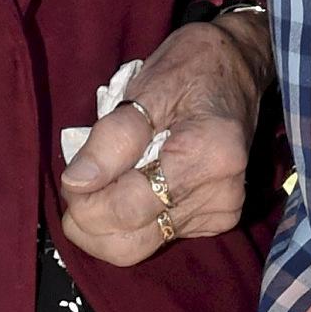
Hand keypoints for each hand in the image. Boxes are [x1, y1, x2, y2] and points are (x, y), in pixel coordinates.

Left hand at [55, 14, 267, 268]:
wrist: (239, 65)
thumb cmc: (193, 66)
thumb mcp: (147, 88)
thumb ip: (111, 138)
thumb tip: (76, 183)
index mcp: (208, 156)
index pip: (126, 209)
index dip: (84, 201)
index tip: (71, 175)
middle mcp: (221, 195)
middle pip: (130, 245)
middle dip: (89, 221)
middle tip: (80, 182)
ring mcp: (221, 211)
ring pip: (138, 246)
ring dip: (107, 220)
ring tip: (107, 178)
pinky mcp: (216, 220)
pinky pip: (156, 236)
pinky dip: (132, 217)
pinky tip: (135, 181)